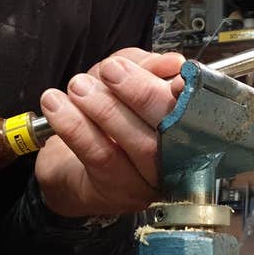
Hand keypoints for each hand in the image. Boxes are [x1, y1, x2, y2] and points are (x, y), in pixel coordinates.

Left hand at [35, 48, 185, 216]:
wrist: (67, 169)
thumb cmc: (102, 123)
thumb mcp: (122, 83)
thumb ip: (144, 68)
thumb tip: (171, 62)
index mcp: (189, 131)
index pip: (197, 111)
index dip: (186, 92)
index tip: (170, 69)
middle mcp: (177, 162)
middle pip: (170, 130)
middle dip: (142, 94)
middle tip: (112, 70)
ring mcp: (150, 181)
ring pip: (139, 144)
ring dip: (106, 109)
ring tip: (78, 86)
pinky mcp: (118, 192)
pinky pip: (101, 156)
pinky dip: (76, 127)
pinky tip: (57, 106)